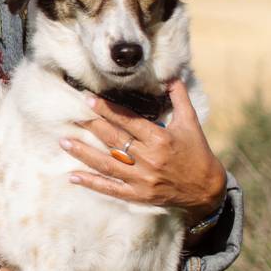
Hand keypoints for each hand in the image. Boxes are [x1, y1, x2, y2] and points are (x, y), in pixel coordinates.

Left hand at [62, 80, 227, 213]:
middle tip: (71, 115)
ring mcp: (142, 179)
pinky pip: (111, 189)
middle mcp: (149, 159)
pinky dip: (92, 183)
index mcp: (160, 139)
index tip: (88, 99)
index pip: (128, 121)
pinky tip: (73, 176)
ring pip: (107, 164)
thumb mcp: (191, 123)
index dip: (107, 109)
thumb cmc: (198, 152)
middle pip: (114, 140)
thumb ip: (179, 98)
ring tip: (64, 142)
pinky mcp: (138, 195)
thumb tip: (171, 75)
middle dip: (91, 126)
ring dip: (83, 153)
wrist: (207, 189)